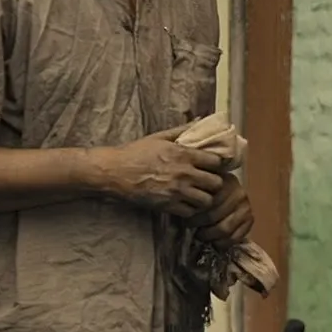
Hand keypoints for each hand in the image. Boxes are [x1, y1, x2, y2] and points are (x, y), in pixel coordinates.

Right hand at [89, 124, 224, 217]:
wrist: (114, 171)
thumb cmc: (136, 152)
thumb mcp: (160, 137)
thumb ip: (183, 130)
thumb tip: (201, 119)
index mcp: (184, 154)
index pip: (216, 162)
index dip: (217, 165)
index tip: (212, 166)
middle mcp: (184, 173)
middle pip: (216, 183)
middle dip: (214, 183)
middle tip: (208, 182)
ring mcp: (176, 191)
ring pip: (206, 200)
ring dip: (204, 198)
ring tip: (199, 195)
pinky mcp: (167, 205)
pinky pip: (190, 212)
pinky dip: (190, 209)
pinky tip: (186, 204)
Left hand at [190, 172, 254, 245]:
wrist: (227, 194)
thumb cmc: (207, 192)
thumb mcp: (200, 187)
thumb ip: (195, 194)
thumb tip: (183, 208)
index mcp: (225, 181)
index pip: (207, 203)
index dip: (193, 214)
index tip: (185, 218)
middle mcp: (239, 193)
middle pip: (213, 217)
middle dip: (199, 225)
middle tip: (190, 227)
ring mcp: (246, 206)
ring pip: (224, 229)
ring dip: (209, 235)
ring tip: (200, 234)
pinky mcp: (250, 219)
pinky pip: (234, 238)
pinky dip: (222, 243)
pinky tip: (214, 241)